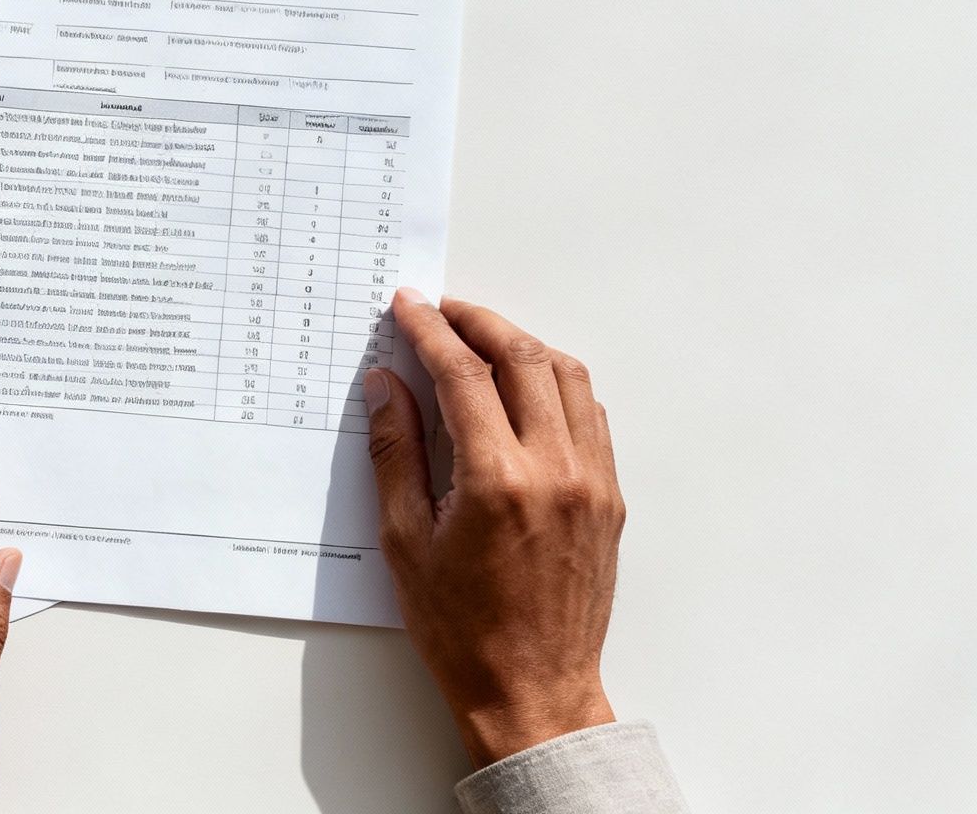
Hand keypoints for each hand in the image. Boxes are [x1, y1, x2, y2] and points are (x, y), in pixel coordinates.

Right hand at [363, 289, 625, 767]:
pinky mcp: (610, 498)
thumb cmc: (462, 630)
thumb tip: (386, 385)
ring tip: (481, 337)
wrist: (533, 691)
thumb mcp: (405, 542)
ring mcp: (592, 482)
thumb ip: (396, 452)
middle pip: (523, 358)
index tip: (408, 307)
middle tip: (440, 310)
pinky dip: (557, 383)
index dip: (430, 331)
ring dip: (522, 344)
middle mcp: (555, 472)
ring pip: (567, 377)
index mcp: (498, 482)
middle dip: (477, 322)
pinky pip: (590, 415)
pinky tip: (525, 386)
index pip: (463, 375)